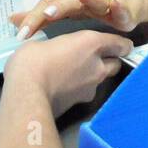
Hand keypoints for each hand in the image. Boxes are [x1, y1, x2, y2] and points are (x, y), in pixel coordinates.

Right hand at [4, 30, 132, 116]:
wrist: (27, 94)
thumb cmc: (33, 60)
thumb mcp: (44, 43)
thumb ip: (58, 47)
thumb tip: (54, 52)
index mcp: (91, 43)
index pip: (120, 44)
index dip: (120, 45)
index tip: (117, 46)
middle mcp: (98, 66)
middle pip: (115, 64)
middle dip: (109, 61)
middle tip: (93, 58)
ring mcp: (91, 87)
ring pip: (100, 80)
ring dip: (93, 77)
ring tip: (73, 74)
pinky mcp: (81, 104)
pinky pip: (85, 93)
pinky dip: (79, 90)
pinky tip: (64, 88)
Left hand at [11, 0, 147, 40]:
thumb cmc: (99, 2)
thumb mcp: (68, 9)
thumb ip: (42, 15)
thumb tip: (13, 19)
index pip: (47, 5)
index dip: (33, 18)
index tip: (19, 34)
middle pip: (62, 0)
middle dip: (48, 11)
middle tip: (37, 21)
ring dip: (78, 0)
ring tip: (62, 8)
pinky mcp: (123, 4)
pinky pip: (118, 6)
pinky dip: (116, 6)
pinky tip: (113, 7)